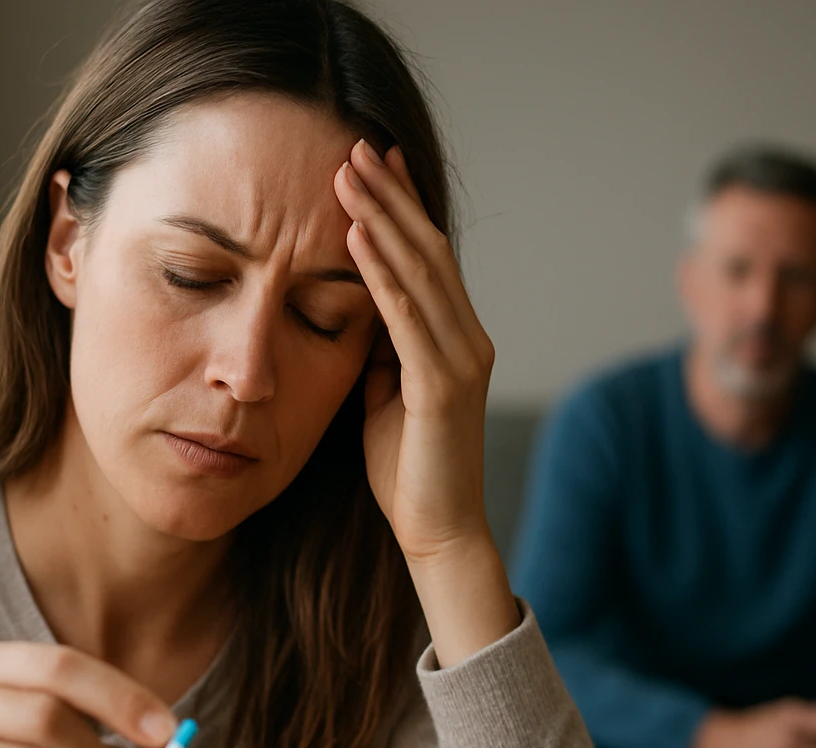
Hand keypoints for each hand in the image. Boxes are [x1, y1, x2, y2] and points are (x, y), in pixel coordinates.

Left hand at [333, 140, 494, 564]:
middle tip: (357, 147)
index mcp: (457, 340)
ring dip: (380, 220)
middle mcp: (468, 340)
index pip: (430, 259)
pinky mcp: (442, 387)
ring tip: (347, 175)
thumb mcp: (388, 398)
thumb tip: (360, 314)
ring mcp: (460, 361)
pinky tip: (355, 240)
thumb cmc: (410, 472)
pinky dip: (381, 275)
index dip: (404, 208)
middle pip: (429, 251)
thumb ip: (384, 353)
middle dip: (391, 197)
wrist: (440, 533)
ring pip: (420, 274)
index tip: (377, 164)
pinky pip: (407, 319)